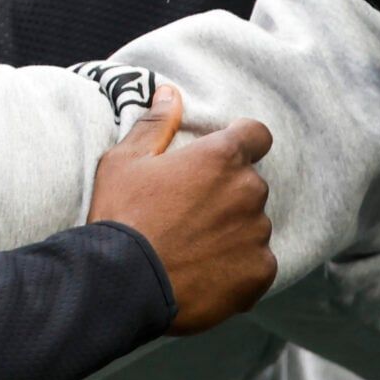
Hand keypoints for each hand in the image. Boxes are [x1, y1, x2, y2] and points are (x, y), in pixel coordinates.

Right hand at [86, 84, 277, 334]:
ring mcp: (257, 232)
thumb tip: (170, 93)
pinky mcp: (260, 272)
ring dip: (232, 233)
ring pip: (253, 226)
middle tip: (188, 217)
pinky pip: (257, 264)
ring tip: (191, 251)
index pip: (256, 135)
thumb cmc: (119, 218)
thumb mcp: (124, 163)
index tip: (221, 161)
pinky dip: (238, 269)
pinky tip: (203, 276)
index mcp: (222, 157)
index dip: (242, 144)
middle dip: (226, 196)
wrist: (121, 286)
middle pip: (249, 185)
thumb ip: (155, 125)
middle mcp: (249, 190)